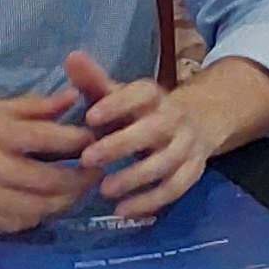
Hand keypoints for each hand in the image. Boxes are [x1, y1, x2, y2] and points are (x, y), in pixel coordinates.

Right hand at [0, 89, 94, 234]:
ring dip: (64, 203)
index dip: (84, 144)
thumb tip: (72, 98)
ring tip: (74, 192)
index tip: (98, 143)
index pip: (56, 139)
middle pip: (53, 181)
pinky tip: (43, 207)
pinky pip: (15, 225)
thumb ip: (33, 106)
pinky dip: (35, 218)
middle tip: (94, 174)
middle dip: (82, 180)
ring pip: (39, 208)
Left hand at [66, 51, 268, 219]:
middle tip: (87, 160)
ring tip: (104, 191)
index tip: (90, 117)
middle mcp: (174, 118)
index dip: (118, 104)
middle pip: (154, 130)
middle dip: (122, 145)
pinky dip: (151, 202)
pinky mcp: (193, 170)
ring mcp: (186, 145)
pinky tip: (123, 211)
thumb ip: (94, 82)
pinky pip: (176, 188)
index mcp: (153, 96)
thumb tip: (71, 57)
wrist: (198, 121)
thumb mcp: (119, 95)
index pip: (141, 94)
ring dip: (136, 178)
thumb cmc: (140, 113)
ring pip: (167, 163)